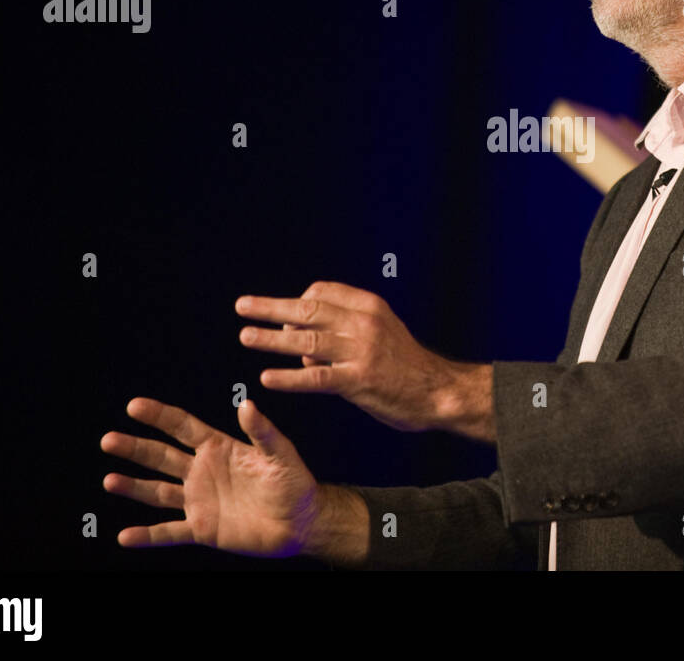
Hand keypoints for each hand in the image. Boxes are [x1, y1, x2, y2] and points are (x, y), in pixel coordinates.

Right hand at [100, 396, 367, 562]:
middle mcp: (202, 472)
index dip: (159, 416)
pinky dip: (147, 536)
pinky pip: (169, 532)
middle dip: (135, 448)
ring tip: (109, 480)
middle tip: (108, 439)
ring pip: (158, 492)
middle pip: (161, 456)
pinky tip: (125, 537)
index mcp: (219, 448)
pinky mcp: (202, 529)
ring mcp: (199, 500)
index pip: (183, 426)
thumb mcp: (281, 453)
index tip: (135, 406)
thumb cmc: (294, 482)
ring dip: (133, 487)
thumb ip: (262, 431)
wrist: (301, 522)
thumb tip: (246, 404)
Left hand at [235, 281, 493, 439]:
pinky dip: (289, 377)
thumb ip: (344, 330)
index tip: (284, 318)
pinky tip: (267, 378)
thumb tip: (301, 344)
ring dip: (271, 339)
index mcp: (369, 306)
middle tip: (243, 306)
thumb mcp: (382, 331)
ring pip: (306, 339)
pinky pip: (316, 377)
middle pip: (308, 309)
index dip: (297, 302)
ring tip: (246, 336)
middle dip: (271, 308)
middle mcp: (363, 323)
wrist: (440, 391)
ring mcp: (360, 351)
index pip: (322, 291)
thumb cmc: (407, 364)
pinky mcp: (358, 380)